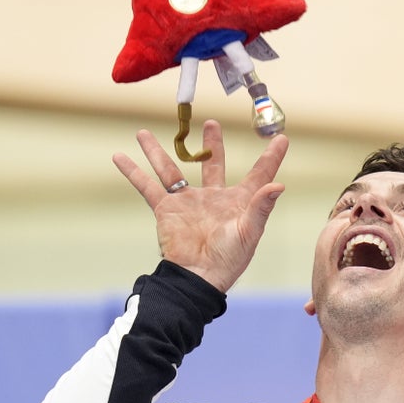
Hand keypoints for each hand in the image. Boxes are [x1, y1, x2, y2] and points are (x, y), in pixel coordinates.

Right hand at [112, 120, 288, 291]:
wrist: (197, 277)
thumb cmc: (228, 259)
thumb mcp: (249, 232)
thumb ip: (261, 207)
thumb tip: (279, 185)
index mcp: (239, 203)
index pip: (259, 175)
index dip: (271, 158)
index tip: (283, 139)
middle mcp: (213, 198)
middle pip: (213, 163)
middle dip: (212, 144)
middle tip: (212, 124)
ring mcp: (188, 202)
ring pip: (171, 169)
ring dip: (157, 151)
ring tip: (143, 132)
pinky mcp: (166, 209)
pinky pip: (147, 186)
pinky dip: (133, 171)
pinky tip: (120, 156)